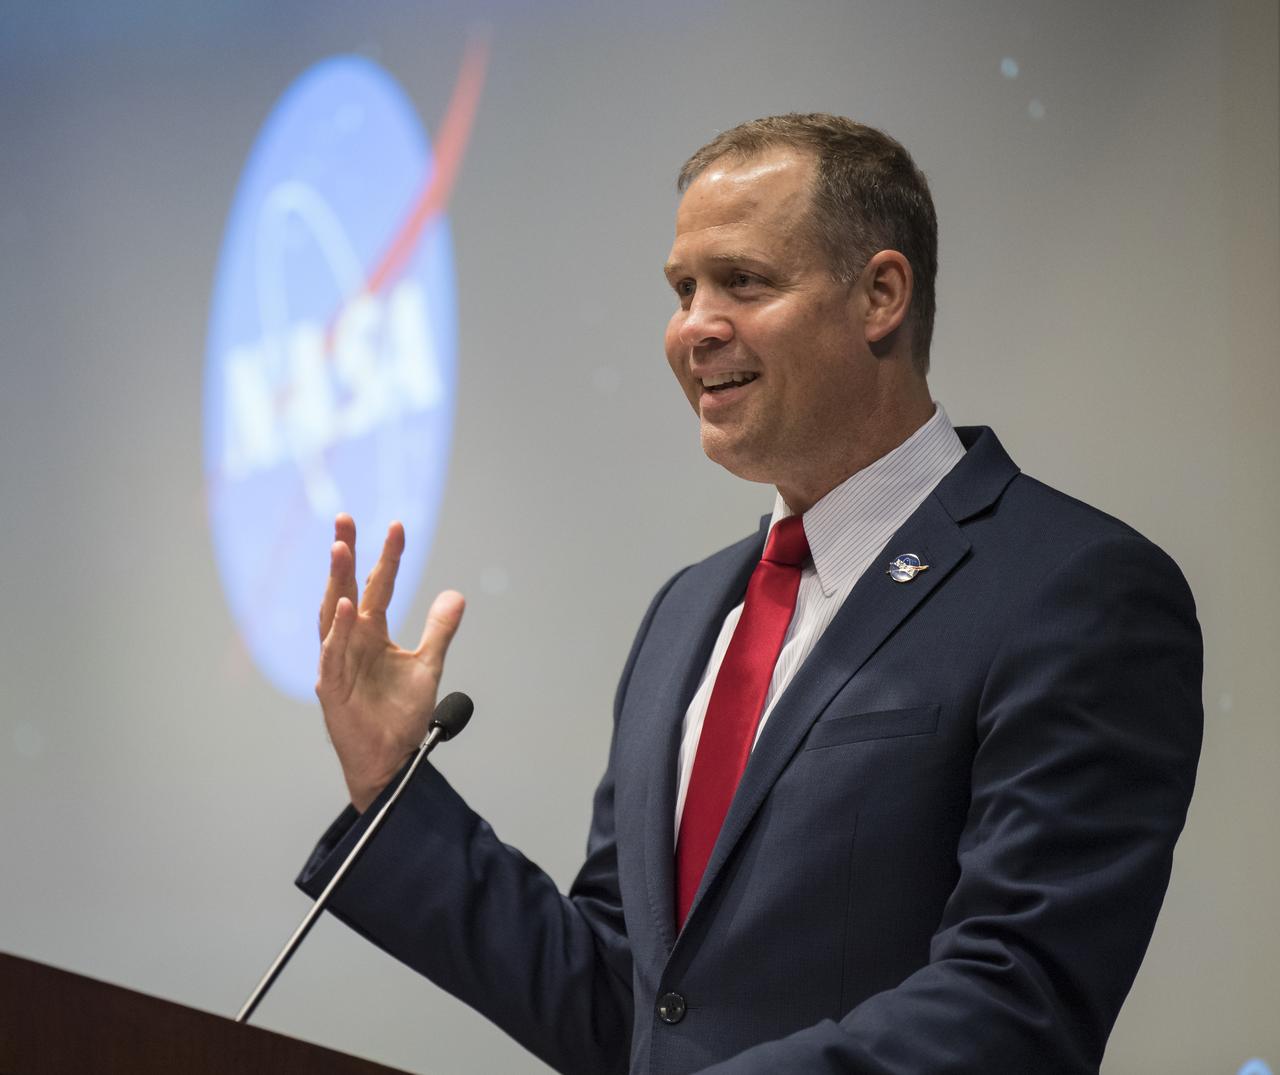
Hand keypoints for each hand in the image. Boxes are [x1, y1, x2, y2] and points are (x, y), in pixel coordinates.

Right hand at [315, 513, 465, 811]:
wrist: (390, 759)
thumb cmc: (399, 715)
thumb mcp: (428, 665)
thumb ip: (439, 630)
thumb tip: (456, 594)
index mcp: (370, 633)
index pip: (378, 586)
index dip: (387, 556)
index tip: (397, 525)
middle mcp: (350, 641)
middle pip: (345, 588)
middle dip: (346, 553)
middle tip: (344, 518)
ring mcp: (336, 661)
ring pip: (332, 614)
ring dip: (335, 581)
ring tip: (341, 548)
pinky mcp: (331, 687)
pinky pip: (332, 653)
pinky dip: (338, 629)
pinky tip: (346, 605)